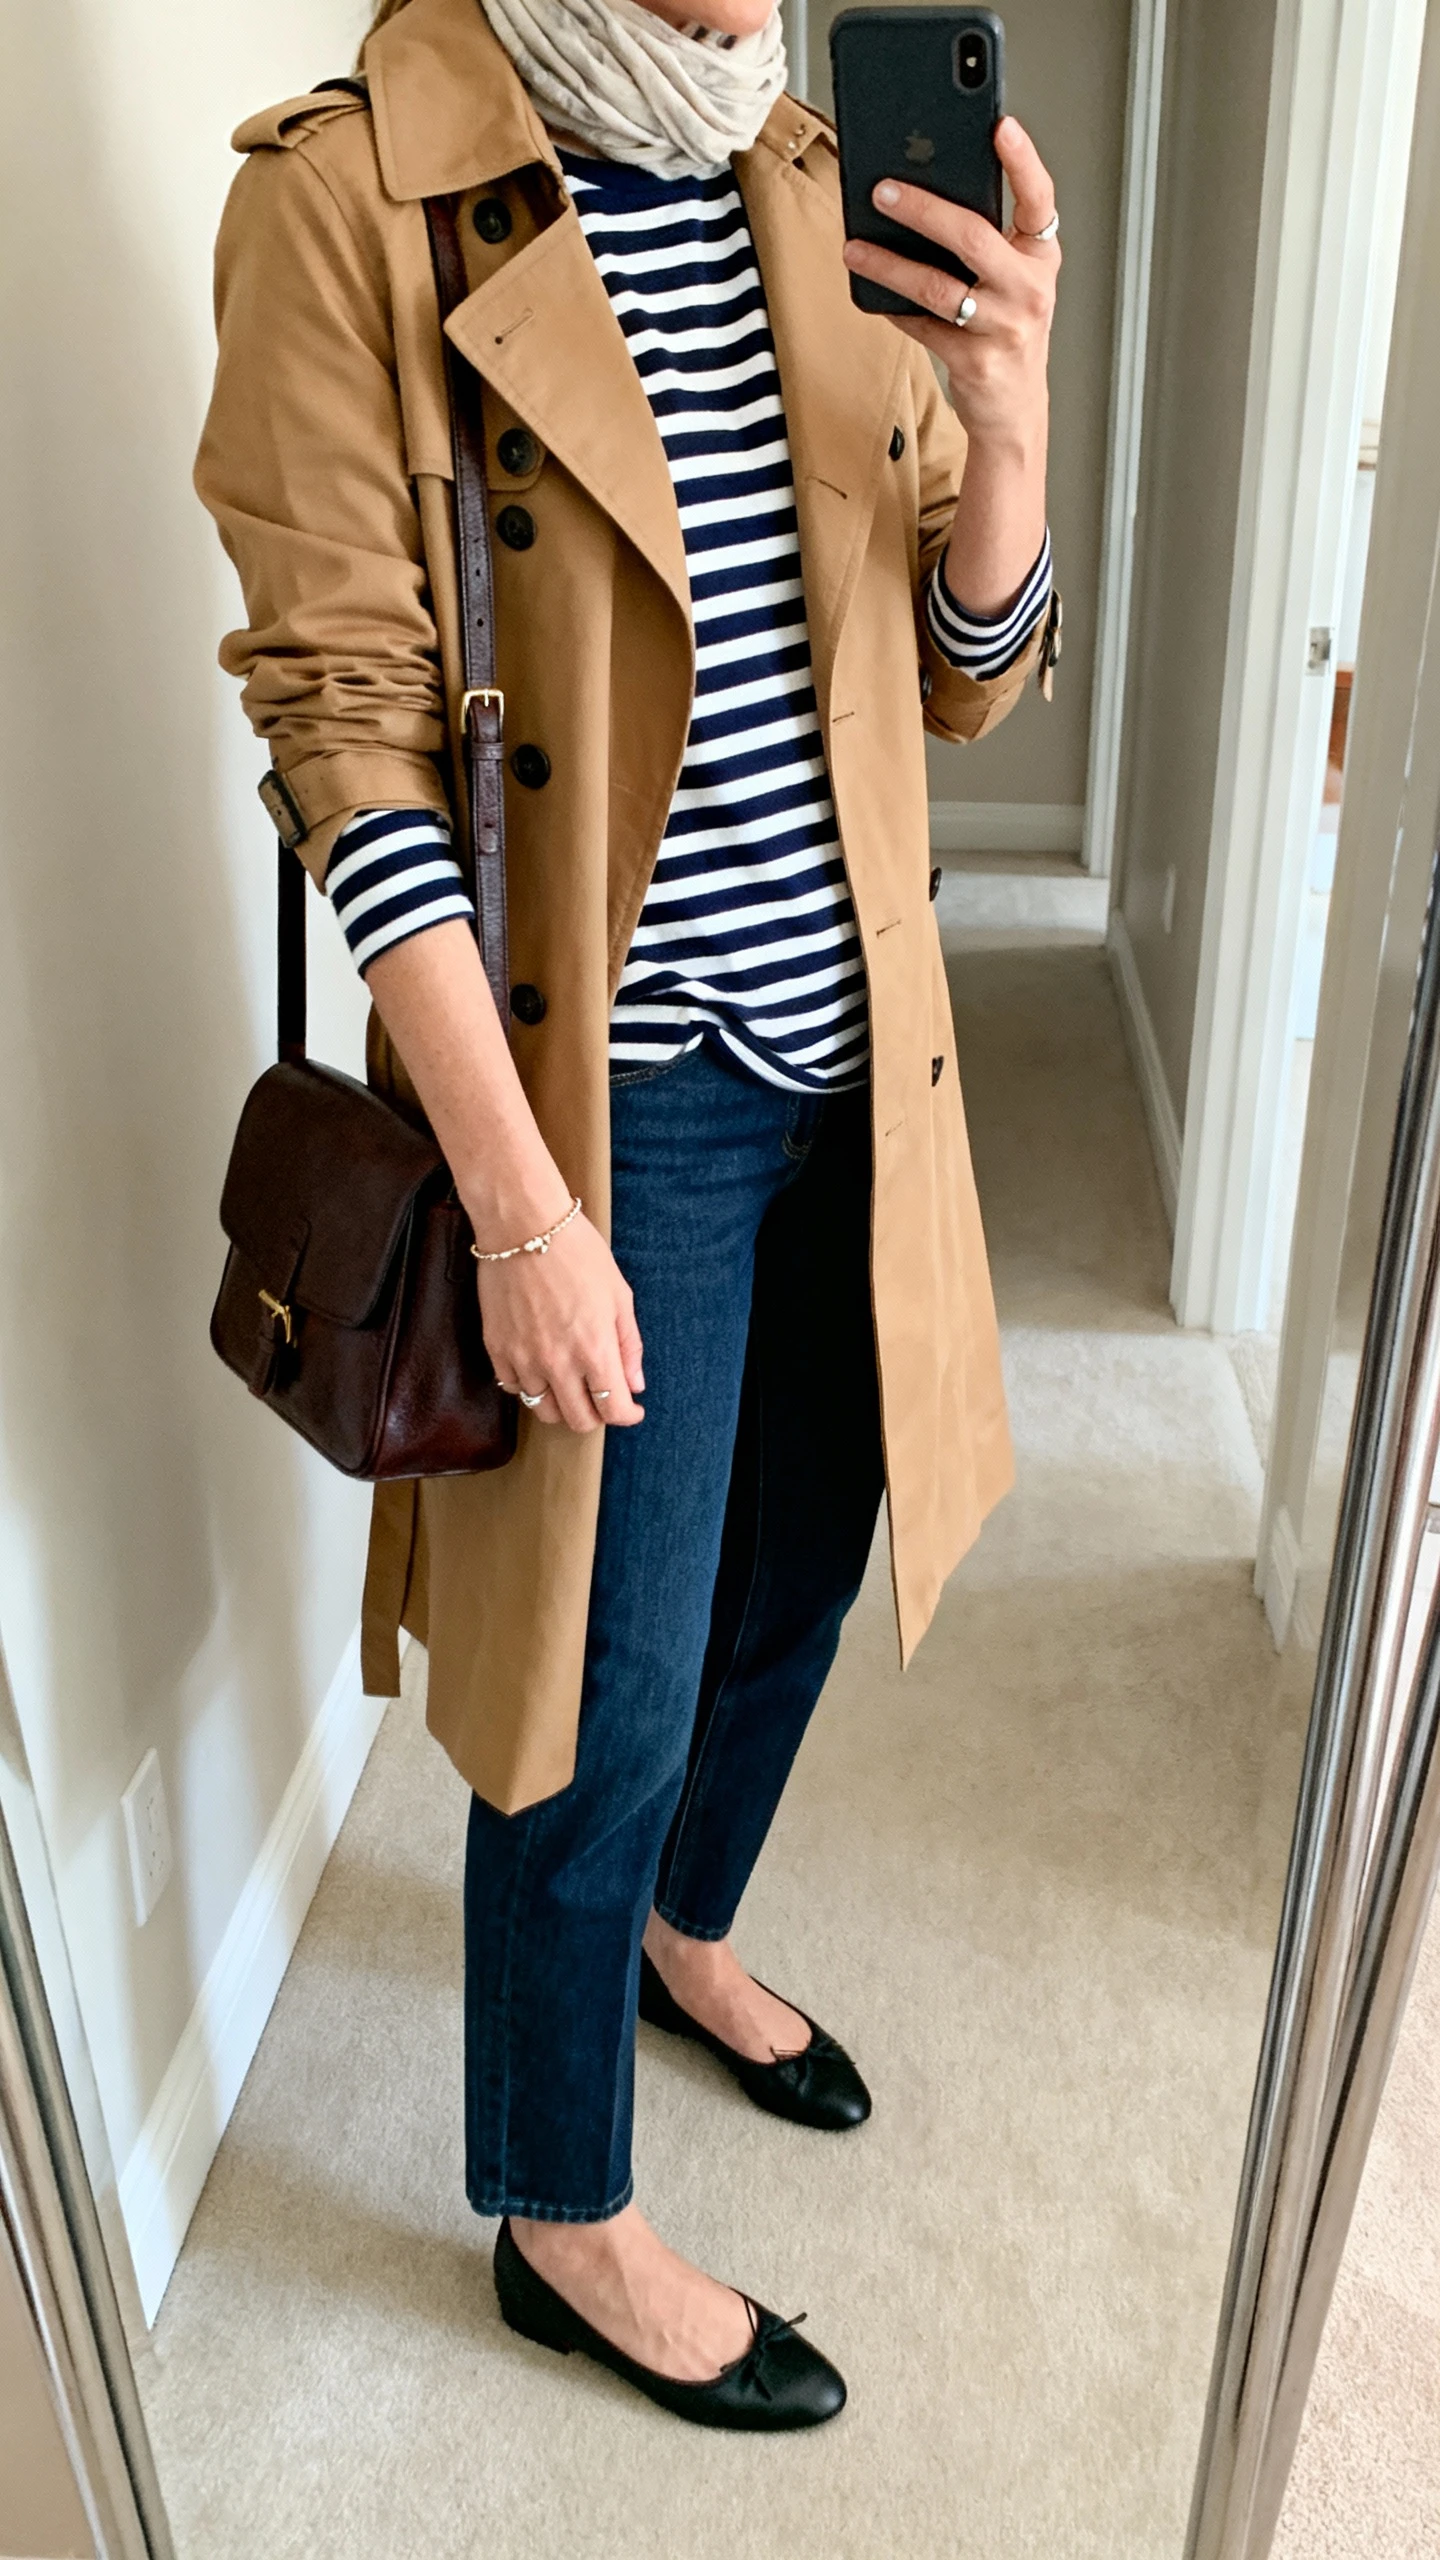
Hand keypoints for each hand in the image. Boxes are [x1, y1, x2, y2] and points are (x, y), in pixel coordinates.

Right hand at [478, 1211, 645, 1434]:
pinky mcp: (497, 1349)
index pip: (613, 1410)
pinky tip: (541, 1369)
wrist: (523, 1226)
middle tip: (602, 1397)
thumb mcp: (619, 1294)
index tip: (632, 1408)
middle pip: (579, 1420)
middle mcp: (558, 1363)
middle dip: (597, 1415)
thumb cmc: (578, 1252)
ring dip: (563, 1405)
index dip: (628, 1415)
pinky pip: (515, 1389)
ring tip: (571, 1385)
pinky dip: (531, 1387)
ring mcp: (524, 1359)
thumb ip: (629, 1345)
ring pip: (544, 1411)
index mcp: (594, 1349)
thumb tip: (635, 1385)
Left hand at [842, 116, 1057, 452]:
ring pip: (938, 286)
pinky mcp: (976, 362)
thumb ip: (984, 241)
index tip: (1000, 126)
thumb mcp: (1011, 281)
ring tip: (856, 247)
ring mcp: (1005, 328)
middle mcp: (1030, 289)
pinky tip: (872, 292)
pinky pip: (923, 326)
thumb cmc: (1007, 331)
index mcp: (1040, 257)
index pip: (1039, 199)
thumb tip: (919, 195)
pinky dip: (894, 309)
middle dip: (923, 208)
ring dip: (890, 263)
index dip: (1023, 161)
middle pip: (973, 236)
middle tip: (883, 189)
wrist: (1015, 410)